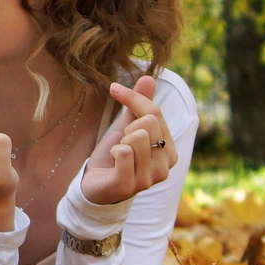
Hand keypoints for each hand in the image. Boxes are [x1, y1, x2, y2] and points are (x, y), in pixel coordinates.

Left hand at [79, 75, 178, 206]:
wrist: (94, 187)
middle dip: (126, 128)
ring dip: (120, 142)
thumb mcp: (126, 127)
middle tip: (121, 144)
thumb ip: (139, 106)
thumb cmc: (114, 157)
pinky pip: (123, 153)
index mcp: (169, 151)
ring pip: (136, 137)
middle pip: (148, 122)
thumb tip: (149, 77)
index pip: (155, 112)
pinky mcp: (130, 186)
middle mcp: (165, 167)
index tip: (114, 89)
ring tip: (118, 156)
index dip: (132, 98)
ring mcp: (149, 179)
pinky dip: (113, 153)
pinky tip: (113, 164)